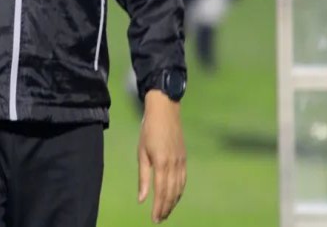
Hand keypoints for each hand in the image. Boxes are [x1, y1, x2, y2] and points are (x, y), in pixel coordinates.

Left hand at [138, 91, 185, 222]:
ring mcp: (181, 162)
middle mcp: (174, 165)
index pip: (161, 192)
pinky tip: (174, 196)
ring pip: (179, 189)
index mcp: (162, 164)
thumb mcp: (142, 152)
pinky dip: (179, 191)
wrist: (165, 111)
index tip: (154, 219)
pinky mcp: (184, 158)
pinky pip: (183, 180)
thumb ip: (143, 177)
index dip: (158, 208)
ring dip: (173, 202)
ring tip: (166, 212)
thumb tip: (142, 199)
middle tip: (159, 219)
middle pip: (172, 194)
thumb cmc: (149, 129)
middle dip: (166, 208)